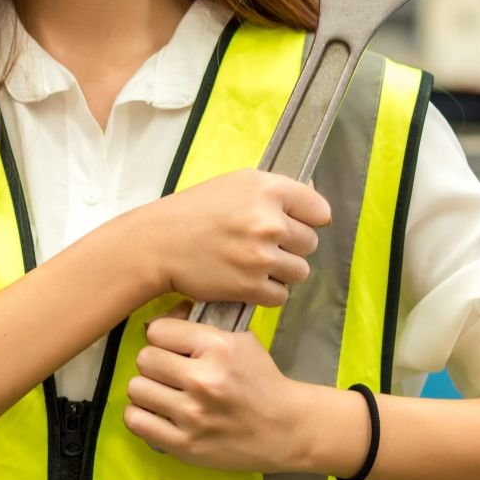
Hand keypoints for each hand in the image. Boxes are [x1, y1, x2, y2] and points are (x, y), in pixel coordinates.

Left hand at [123, 307, 311, 471]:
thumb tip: (153, 322)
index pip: (157, 331)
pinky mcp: (185, 445)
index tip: (175, 348)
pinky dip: (142, 416)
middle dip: (156, 364)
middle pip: (144, 359)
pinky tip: (158, 413)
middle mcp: (203, 380)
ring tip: (166, 394)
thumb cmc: (260, 381)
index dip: (164, 338)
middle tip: (171, 373)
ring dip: (148, 390)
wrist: (286, 428)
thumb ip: (198, 327)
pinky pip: (136, 421)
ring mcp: (192, 415)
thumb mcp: (240, 341)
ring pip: (136, 388)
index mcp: (218, 348)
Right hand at [149, 170, 329, 309]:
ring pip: (299, 272)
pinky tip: (245, 278)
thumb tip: (315, 202)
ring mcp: (261, 256)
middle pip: (310, 243)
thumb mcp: (237, 184)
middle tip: (260, 244)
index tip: (292, 224)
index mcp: (269, 189)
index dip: (307, 220)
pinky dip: (266, 292)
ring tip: (252, 262)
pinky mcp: (251, 286)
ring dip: (281, 271)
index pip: (320, 211)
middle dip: (290, 247)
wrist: (159, 243)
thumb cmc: (195, 212)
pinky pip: (281, 295)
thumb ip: (277, 192)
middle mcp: (269, 221)